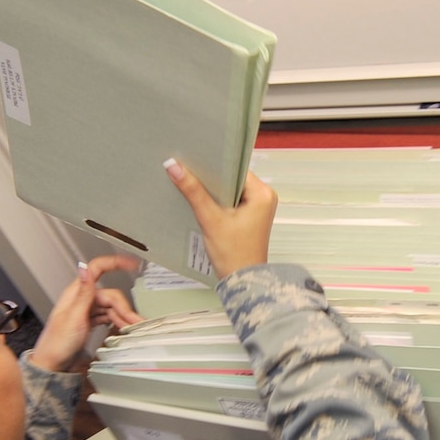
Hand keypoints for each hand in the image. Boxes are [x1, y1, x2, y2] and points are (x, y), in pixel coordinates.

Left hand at [28, 254, 140, 372]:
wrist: (51, 365)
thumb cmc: (56, 344)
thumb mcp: (73, 317)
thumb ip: (83, 293)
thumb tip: (85, 268)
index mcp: (76, 293)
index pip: (96, 269)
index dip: (115, 263)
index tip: (132, 264)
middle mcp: (82, 300)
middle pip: (110, 296)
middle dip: (125, 307)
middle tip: (135, 322)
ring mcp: (86, 311)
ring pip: (112, 308)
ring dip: (124, 317)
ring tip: (134, 328)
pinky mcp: (89, 322)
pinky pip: (108, 317)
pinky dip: (118, 323)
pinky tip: (123, 329)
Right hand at [165, 159, 276, 280]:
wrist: (242, 281)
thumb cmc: (234, 254)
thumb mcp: (211, 219)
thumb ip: (193, 191)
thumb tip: (175, 167)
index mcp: (263, 194)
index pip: (236, 168)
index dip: (216, 164)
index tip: (195, 158)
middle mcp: (264, 197)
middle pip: (233, 178)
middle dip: (212, 177)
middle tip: (189, 169)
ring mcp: (258, 207)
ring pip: (231, 189)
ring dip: (214, 189)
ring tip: (192, 183)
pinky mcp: (250, 216)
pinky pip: (231, 200)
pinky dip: (218, 200)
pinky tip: (202, 199)